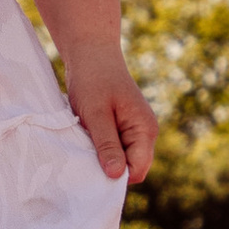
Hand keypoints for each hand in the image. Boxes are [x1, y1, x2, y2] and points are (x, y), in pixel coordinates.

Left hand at [62, 45, 157, 187]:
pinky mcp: (120, 127)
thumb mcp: (96, 114)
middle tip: (85, 157)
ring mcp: (133, 130)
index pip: (138, 169)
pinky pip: (113, 148)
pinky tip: (85, 137)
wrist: (91, 52)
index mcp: (145, 130)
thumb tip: (116, 175)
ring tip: (84, 143)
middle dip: (109, 167)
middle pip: (131, 167)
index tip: (92, 171)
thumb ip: (107, 144)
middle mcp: (143, 132)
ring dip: (102, 157)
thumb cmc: (93, 79)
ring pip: (120, 158)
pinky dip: (99, 147)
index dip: (117, 176)